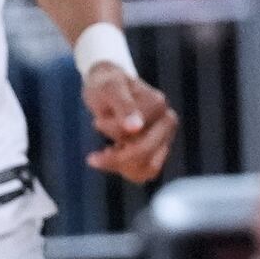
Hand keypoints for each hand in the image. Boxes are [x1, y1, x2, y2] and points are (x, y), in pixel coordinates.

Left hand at [82, 65, 177, 182]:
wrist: (108, 86)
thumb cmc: (105, 86)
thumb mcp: (109, 90)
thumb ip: (123, 106)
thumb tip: (136, 128)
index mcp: (158, 104)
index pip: (136, 133)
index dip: (112, 132)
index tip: (96, 122)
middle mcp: (167, 120)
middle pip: (146, 153)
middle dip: (116, 158)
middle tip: (92, 157)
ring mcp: (166, 136)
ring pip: (149, 168)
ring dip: (122, 167)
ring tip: (106, 152)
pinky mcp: (160, 149)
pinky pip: (147, 172)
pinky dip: (128, 170)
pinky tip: (114, 156)